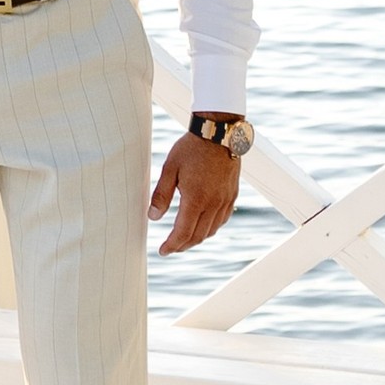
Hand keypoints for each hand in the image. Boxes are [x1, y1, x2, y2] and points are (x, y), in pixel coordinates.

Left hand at [149, 131, 240, 254]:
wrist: (219, 132)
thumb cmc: (191, 148)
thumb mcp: (170, 168)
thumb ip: (161, 195)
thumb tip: (153, 217)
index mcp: (196, 198)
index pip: (183, 232)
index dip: (172, 245)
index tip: (163, 251)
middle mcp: (214, 203)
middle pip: (198, 236)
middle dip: (183, 246)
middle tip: (171, 248)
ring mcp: (225, 200)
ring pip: (212, 230)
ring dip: (197, 239)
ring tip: (184, 239)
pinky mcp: (232, 194)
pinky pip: (223, 219)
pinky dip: (211, 228)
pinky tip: (203, 225)